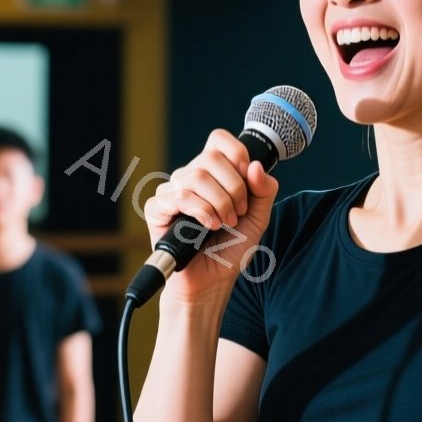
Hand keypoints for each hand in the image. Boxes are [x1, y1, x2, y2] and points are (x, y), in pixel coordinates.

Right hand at [143, 129, 279, 302]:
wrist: (212, 282)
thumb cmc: (230, 250)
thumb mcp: (258, 218)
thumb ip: (264, 191)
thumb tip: (255, 165)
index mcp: (213, 174)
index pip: (219, 140)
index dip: (236, 153)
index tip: (247, 177)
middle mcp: (190, 178)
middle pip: (211, 156)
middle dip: (233, 187)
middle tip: (238, 213)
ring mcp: (172, 192)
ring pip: (197, 177)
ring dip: (219, 203)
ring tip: (224, 224)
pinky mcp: (157, 209)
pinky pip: (178, 196)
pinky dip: (200, 211)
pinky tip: (208, 226)